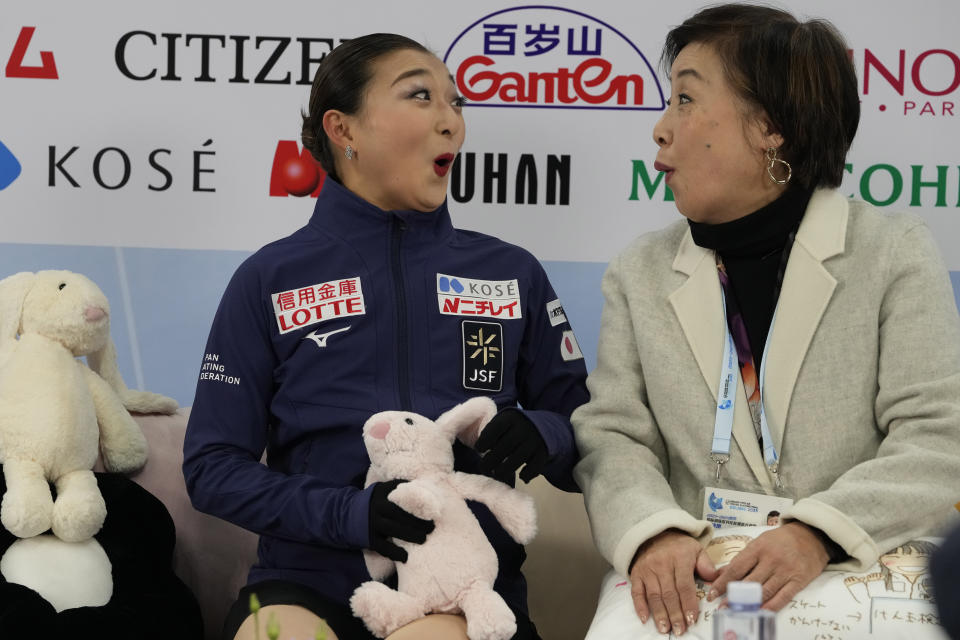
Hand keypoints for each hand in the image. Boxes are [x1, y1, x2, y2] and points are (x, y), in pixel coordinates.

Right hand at [367, 479, 434, 562]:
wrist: (350, 514)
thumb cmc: (378, 501)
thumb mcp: (386, 490)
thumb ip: (403, 489)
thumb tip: (430, 490)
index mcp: (383, 492)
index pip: (401, 494)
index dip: (417, 501)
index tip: (432, 508)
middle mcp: (377, 506)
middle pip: (398, 512)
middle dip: (416, 520)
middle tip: (432, 528)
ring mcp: (372, 523)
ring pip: (391, 529)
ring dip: (409, 535)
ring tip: (423, 539)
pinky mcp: (369, 538)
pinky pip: (382, 547)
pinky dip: (394, 553)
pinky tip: (405, 557)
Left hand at [474, 409, 547, 485]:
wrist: (544, 426)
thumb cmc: (514, 427)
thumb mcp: (504, 422)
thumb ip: (492, 432)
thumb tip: (479, 449)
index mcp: (510, 418)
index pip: (495, 429)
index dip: (485, 440)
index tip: (479, 449)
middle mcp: (524, 427)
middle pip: (505, 446)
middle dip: (491, 460)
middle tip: (483, 468)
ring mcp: (535, 440)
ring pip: (517, 459)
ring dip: (504, 470)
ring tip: (497, 473)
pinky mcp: (544, 452)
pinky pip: (534, 466)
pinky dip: (527, 474)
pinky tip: (521, 476)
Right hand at [630, 529, 717, 635]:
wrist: (654, 533)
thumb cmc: (679, 546)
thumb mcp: (696, 549)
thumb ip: (706, 564)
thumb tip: (714, 580)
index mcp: (679, 558)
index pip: (684, 585)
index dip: (688, 604)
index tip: (692, 619)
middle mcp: (661, 564)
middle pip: (669, 593)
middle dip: (675, 614)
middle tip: (680, 630)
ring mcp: (647, 569)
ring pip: (654, 595)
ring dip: (659, 614)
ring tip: (665, 629)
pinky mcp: (636, 574)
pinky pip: (636, 592)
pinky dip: (639, 606)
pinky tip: (644, 618)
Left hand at [708, 521, 829, 609]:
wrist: (812, 535)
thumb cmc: (781, 540)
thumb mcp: (759, 542)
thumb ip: (742, 558)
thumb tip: (720, 573)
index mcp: (758, 548)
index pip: (736, 568)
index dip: (723, 582)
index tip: (712, 593)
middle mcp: (770, 559)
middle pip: (749, 581)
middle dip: (733, 596)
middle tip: (722, 606)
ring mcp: (785, 571)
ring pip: (764, 591)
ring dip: (750, 603)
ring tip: (737, 612)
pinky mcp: (798, 580)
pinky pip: (783, 596)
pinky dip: (771, 606)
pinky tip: (760, 612)